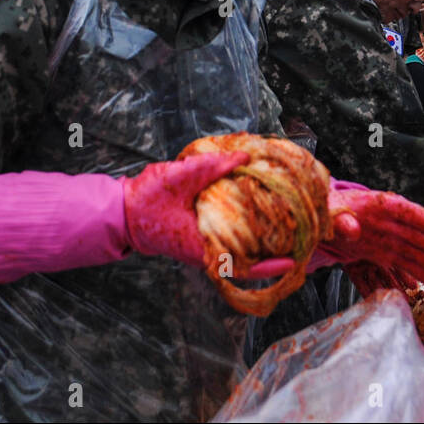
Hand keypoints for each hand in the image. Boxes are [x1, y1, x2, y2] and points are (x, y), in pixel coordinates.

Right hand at [122, 151, 291, 278]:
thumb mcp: (179, 177)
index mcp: (203, 246)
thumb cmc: (147, 199)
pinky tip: (261, 216)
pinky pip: (231, 241)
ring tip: (288, 227)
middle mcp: (207, 252)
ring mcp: (205, 247)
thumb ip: (211, 166)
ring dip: (263, 243)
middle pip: (247, 261)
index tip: (293, 262)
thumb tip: (245, 157)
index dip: (269, 267)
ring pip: (240, 252)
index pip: (242, 266)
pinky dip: (247, 232)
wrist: (122, 211)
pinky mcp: (203, 238)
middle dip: (274, 253)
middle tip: (301, 238)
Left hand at [316, 185, 423, 292]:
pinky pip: (407, 264)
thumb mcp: (328, 213)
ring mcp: (390, 239)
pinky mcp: (385, 253)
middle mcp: (391, 222)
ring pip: (417, 253)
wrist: (320, 219)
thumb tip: (351, 229)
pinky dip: (421, 274)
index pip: (408, 212)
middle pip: (419, 236)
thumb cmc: (325, 211)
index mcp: (379, 205)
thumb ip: (340, 220)